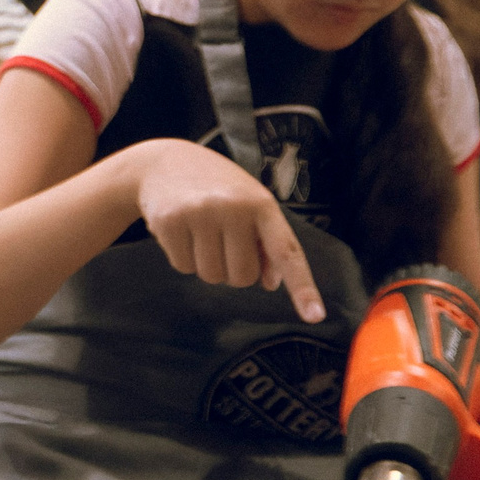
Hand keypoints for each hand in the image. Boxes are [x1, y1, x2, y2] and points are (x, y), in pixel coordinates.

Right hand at [128, 140, 324, 322]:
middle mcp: (233, 207)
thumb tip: (270, 283)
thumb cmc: (217, 188)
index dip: (302, 287)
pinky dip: (183, 257)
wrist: (163, 162)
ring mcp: (199, 213)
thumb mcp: (249, 204)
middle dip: (233, 270)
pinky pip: (183, 268)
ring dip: (206, 265)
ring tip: (199, 232)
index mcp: (261, 204)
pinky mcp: (169, 222)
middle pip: (242, 277)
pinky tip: (180, 231)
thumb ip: (266, 241)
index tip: (315, 316)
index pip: (286, 252)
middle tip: (222, 241)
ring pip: (211, 276)